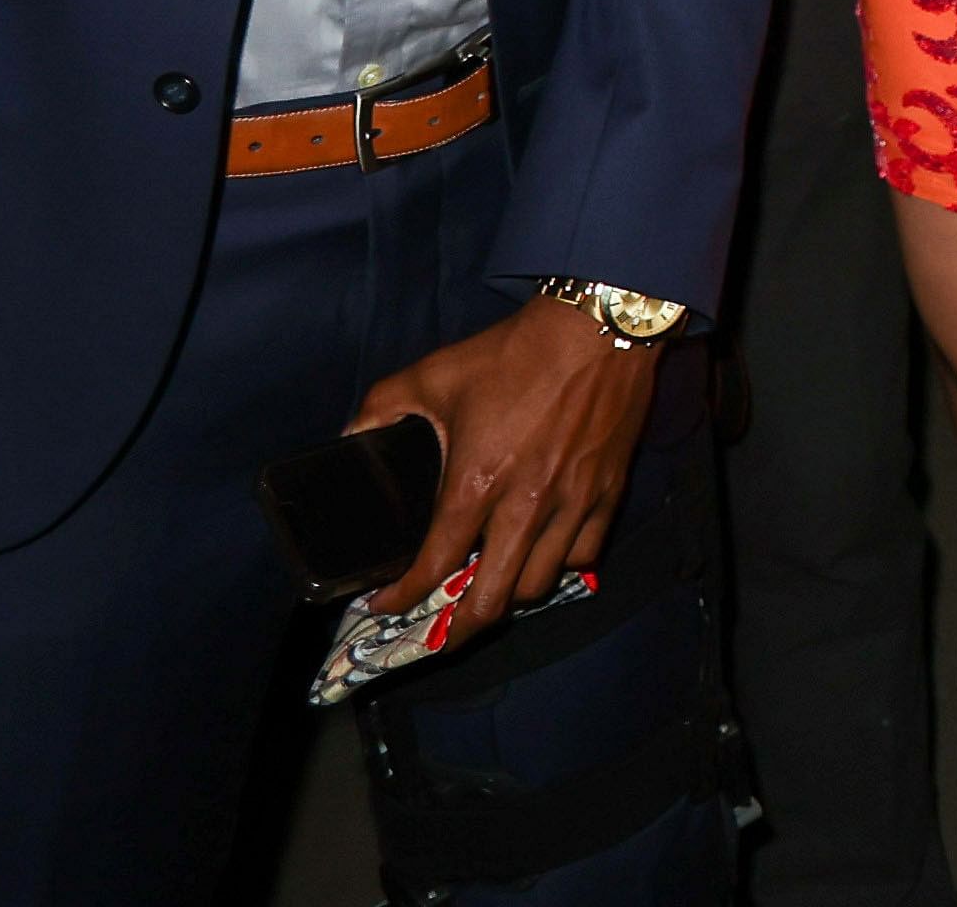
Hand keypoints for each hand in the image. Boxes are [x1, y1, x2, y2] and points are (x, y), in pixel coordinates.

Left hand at [350, 296, 661, 647]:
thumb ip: (381, 407)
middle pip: (491, 600)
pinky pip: (585, 554)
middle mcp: (524, 506)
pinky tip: (543, 555)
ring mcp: (571, 504)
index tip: (384, 603)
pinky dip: (560, 566)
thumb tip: (348, 436)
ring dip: (508, 596)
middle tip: (442, 629)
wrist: (597, 327)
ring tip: (491, 589)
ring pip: (538, 586)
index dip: (400, 597)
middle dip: (458, 629)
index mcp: (475, 483)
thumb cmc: (513, 353)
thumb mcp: (433, 373)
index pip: (433, 567)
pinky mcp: (608, 492)